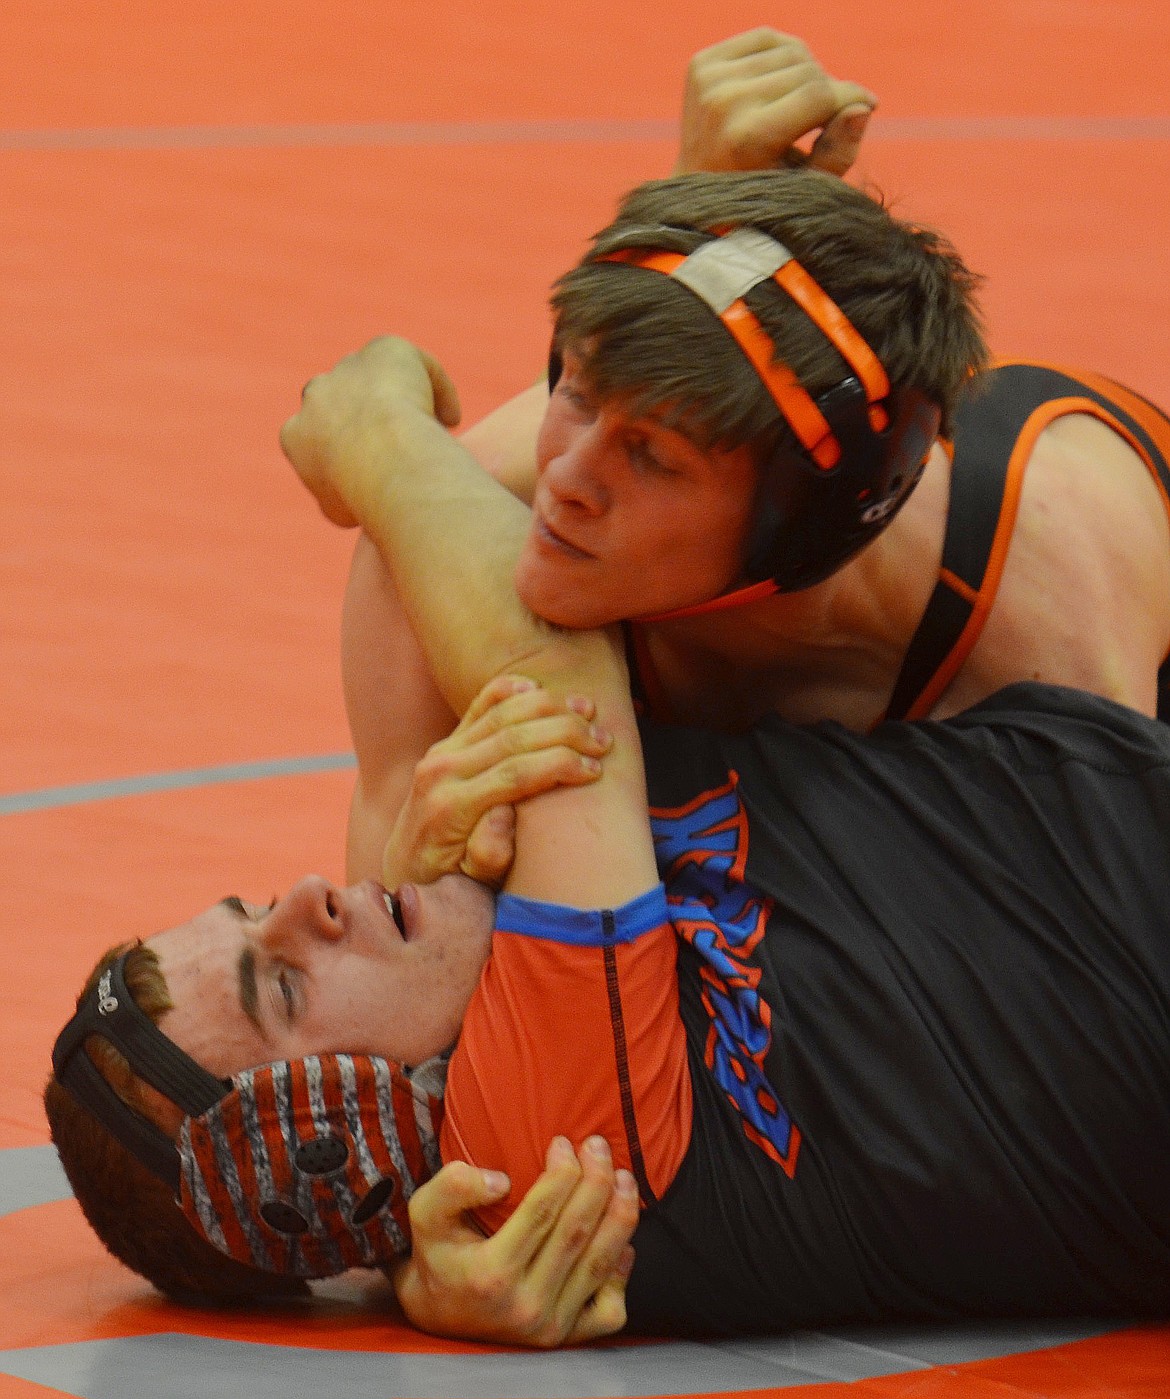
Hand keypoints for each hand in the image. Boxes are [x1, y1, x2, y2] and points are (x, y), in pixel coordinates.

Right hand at [279, 335, 461, 526]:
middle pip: (340, 398)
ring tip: (429, 426)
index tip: (371, 469)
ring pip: (376, 376)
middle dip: (365, 415)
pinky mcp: (385, 350)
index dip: (346, 452)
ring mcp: (350, 368)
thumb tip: (355, 502)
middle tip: (397, 441)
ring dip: (399, 395)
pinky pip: (414, 363)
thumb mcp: (340, 512)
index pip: (316, 438)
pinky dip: (434, 385)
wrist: (384, 458)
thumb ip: (338, 497)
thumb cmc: (362, 494)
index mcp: (296, 434)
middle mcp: (316, 394)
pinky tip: (450, 417)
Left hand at [381, 674, 612, 889]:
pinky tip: (537, 687)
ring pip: (500, 714)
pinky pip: (478, 706)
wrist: (411, 865)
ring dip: (548, 706)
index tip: (596, 768)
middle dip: (565, 732)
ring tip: (587, 710)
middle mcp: (442, 773)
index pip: (515, 773)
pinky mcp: (446, 743)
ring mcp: (441, 753)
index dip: (560, 765)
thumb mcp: (474, 881)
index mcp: (452, 808)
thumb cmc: (456, 880)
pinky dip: (508, 690)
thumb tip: (504, 815)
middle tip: (603, 739)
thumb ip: (488, 854)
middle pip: (512, 737)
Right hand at [392, 1135, 638, 1346]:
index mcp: (491, 1275)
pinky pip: (609, 1308)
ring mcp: (550, 1328)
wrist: (438, 1315)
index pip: (541, 1214)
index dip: (561, 1173)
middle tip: (599, 1146)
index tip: (563, 1142)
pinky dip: (622, 1271)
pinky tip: (621, 1239)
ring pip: (600, 1264)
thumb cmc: (437, 1253)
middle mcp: (525, 1307)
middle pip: (576, 1233)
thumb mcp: (425, 1212)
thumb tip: (500, 1181)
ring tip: (624, 1177)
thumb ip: (453, 1187)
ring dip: (620, 1214)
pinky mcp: (566, 1339)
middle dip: (596, 1181)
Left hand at [675, 27, 877, 176]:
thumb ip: (838, 154)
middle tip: (829, 114)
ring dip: (808, 72)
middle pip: (807, 70)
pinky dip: (784, 55)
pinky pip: (765, 38)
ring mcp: (709, 80)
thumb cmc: (760, 194)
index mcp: (748, 139)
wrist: (698, 190)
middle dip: (828, 89)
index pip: (818, 95)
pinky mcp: (701, 63)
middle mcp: (724, 104)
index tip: (867, 106)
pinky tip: (782, 83)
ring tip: (805, 103)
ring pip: (790, 50)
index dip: (849, 97)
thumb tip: (863, 106)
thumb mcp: (804, 188)